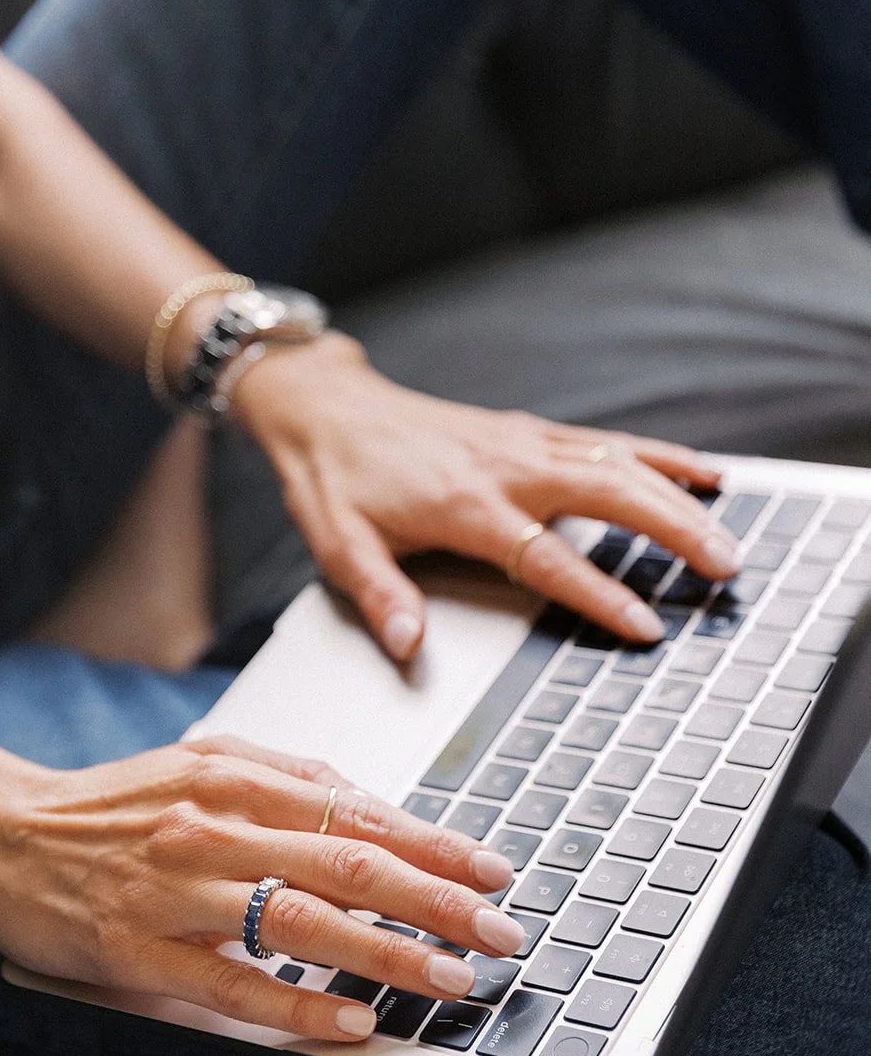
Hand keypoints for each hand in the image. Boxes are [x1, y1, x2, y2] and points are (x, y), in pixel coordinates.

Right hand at [0, 734, 522, 1040]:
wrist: (2, 830)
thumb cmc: (112, 804)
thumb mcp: (202, 762)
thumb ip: (287, 779)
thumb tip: (377, 809)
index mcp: (237, 776)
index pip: (361, 814)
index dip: (438, 846)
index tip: (495, 872)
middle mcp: (215, 826)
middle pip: (351, 865)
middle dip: (440, 902)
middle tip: (502, 933)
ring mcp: (178, 889)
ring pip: (304, 922)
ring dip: (390, 954)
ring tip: (452, 980)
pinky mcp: (140, 948)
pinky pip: (232, 984)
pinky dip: (297, 1005)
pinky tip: (350, 1023)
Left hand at [233, 335, 739, 659]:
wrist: (329, 410)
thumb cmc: (335, 480)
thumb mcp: (339, 544)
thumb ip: (379, 595)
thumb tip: (408, 645)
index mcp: (465, 505)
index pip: (546, 557)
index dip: (599, 593)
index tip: (644, 624)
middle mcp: (505, 467)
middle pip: (607, 496)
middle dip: (672, 532)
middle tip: (722, 571)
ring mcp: (524, 442)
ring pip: (620, 464)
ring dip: (679, 498)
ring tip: (727, 537)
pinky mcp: (529, 431)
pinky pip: (608, 443)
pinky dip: (660, 456)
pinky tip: (702, 471)